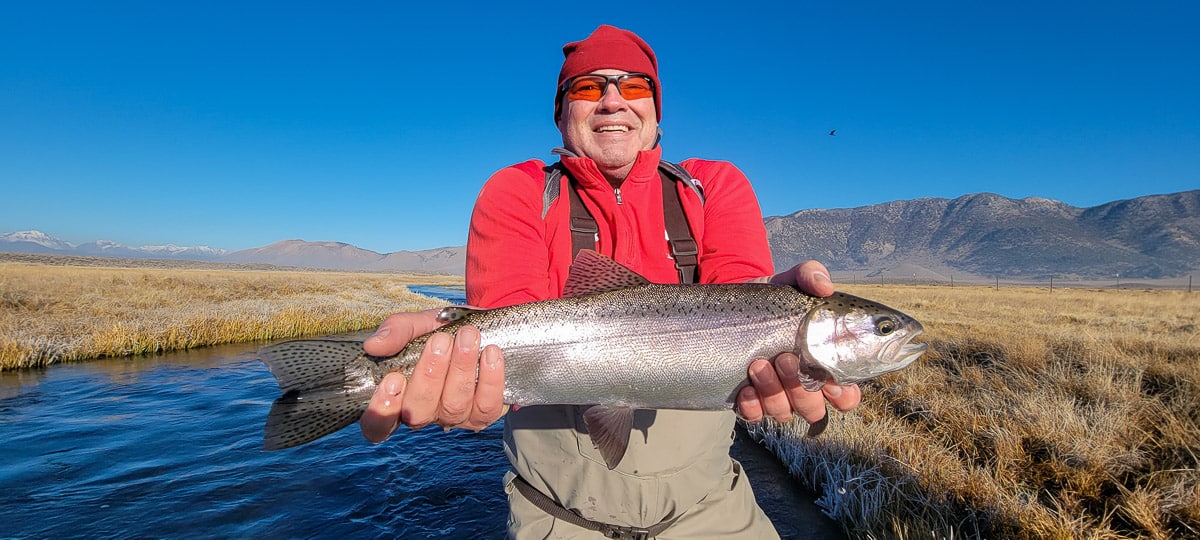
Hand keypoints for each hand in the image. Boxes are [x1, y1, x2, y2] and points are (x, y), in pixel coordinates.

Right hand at [358, 309, 506, 442]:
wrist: (479, 327)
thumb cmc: (440, 330)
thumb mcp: (416, 324)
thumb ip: (395, 332)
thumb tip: (373, 345)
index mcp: (399, 397)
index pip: (378, 424)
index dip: (382, 411)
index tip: (394, 378)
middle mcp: (425, 413)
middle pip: (419, 412)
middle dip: (430, 375)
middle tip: (441, 341)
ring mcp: (455, 417)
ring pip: (454, 407)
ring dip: (462, 368)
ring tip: (468, 337)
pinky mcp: (483, 413)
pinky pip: (487, 406)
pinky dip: (491, 378)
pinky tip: (491, 353)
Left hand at [737, 260, 860, 427]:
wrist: (733, 304)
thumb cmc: (774, 298)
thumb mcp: (791, 280)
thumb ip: (811, 275)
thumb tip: (825, 287)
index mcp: (823, 365)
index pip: (847, 396)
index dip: (843, 395)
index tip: (830, 379)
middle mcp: (802, 386)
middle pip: (813, 409)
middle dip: (800, 387)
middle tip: (784, 358)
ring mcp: (775, 396)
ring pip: (784, 412)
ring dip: (773, 391)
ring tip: (758, 363)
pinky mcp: (748, 400)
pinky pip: (754, 415)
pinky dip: (751, 405)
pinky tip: (745, 387)